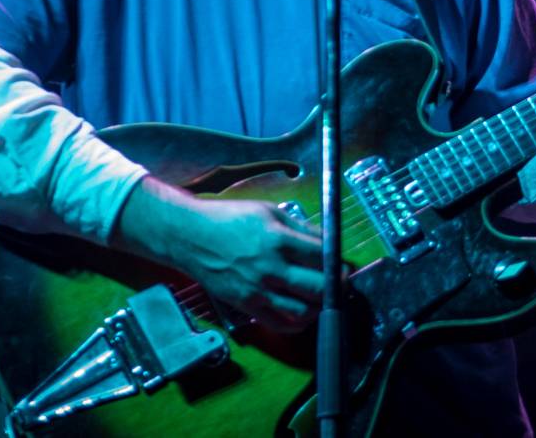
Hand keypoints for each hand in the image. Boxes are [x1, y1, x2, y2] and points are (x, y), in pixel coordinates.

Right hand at [114, 178, 326, 332]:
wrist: (191, 237)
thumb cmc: (230, 219)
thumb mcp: (270, 211)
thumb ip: (301, 228)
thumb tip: (328, 241)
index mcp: (279, 240)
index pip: (323, 258)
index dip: (340, 263)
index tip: (345, 265)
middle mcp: (270, 269)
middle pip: (318, 287)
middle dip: (337, 287)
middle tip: (342, 284)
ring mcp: (258, 290)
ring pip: (302, 311)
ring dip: (320, 308)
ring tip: (325, 300)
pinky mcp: (246, 305)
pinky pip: (278, 324)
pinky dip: (297, 323)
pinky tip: (304, 315)